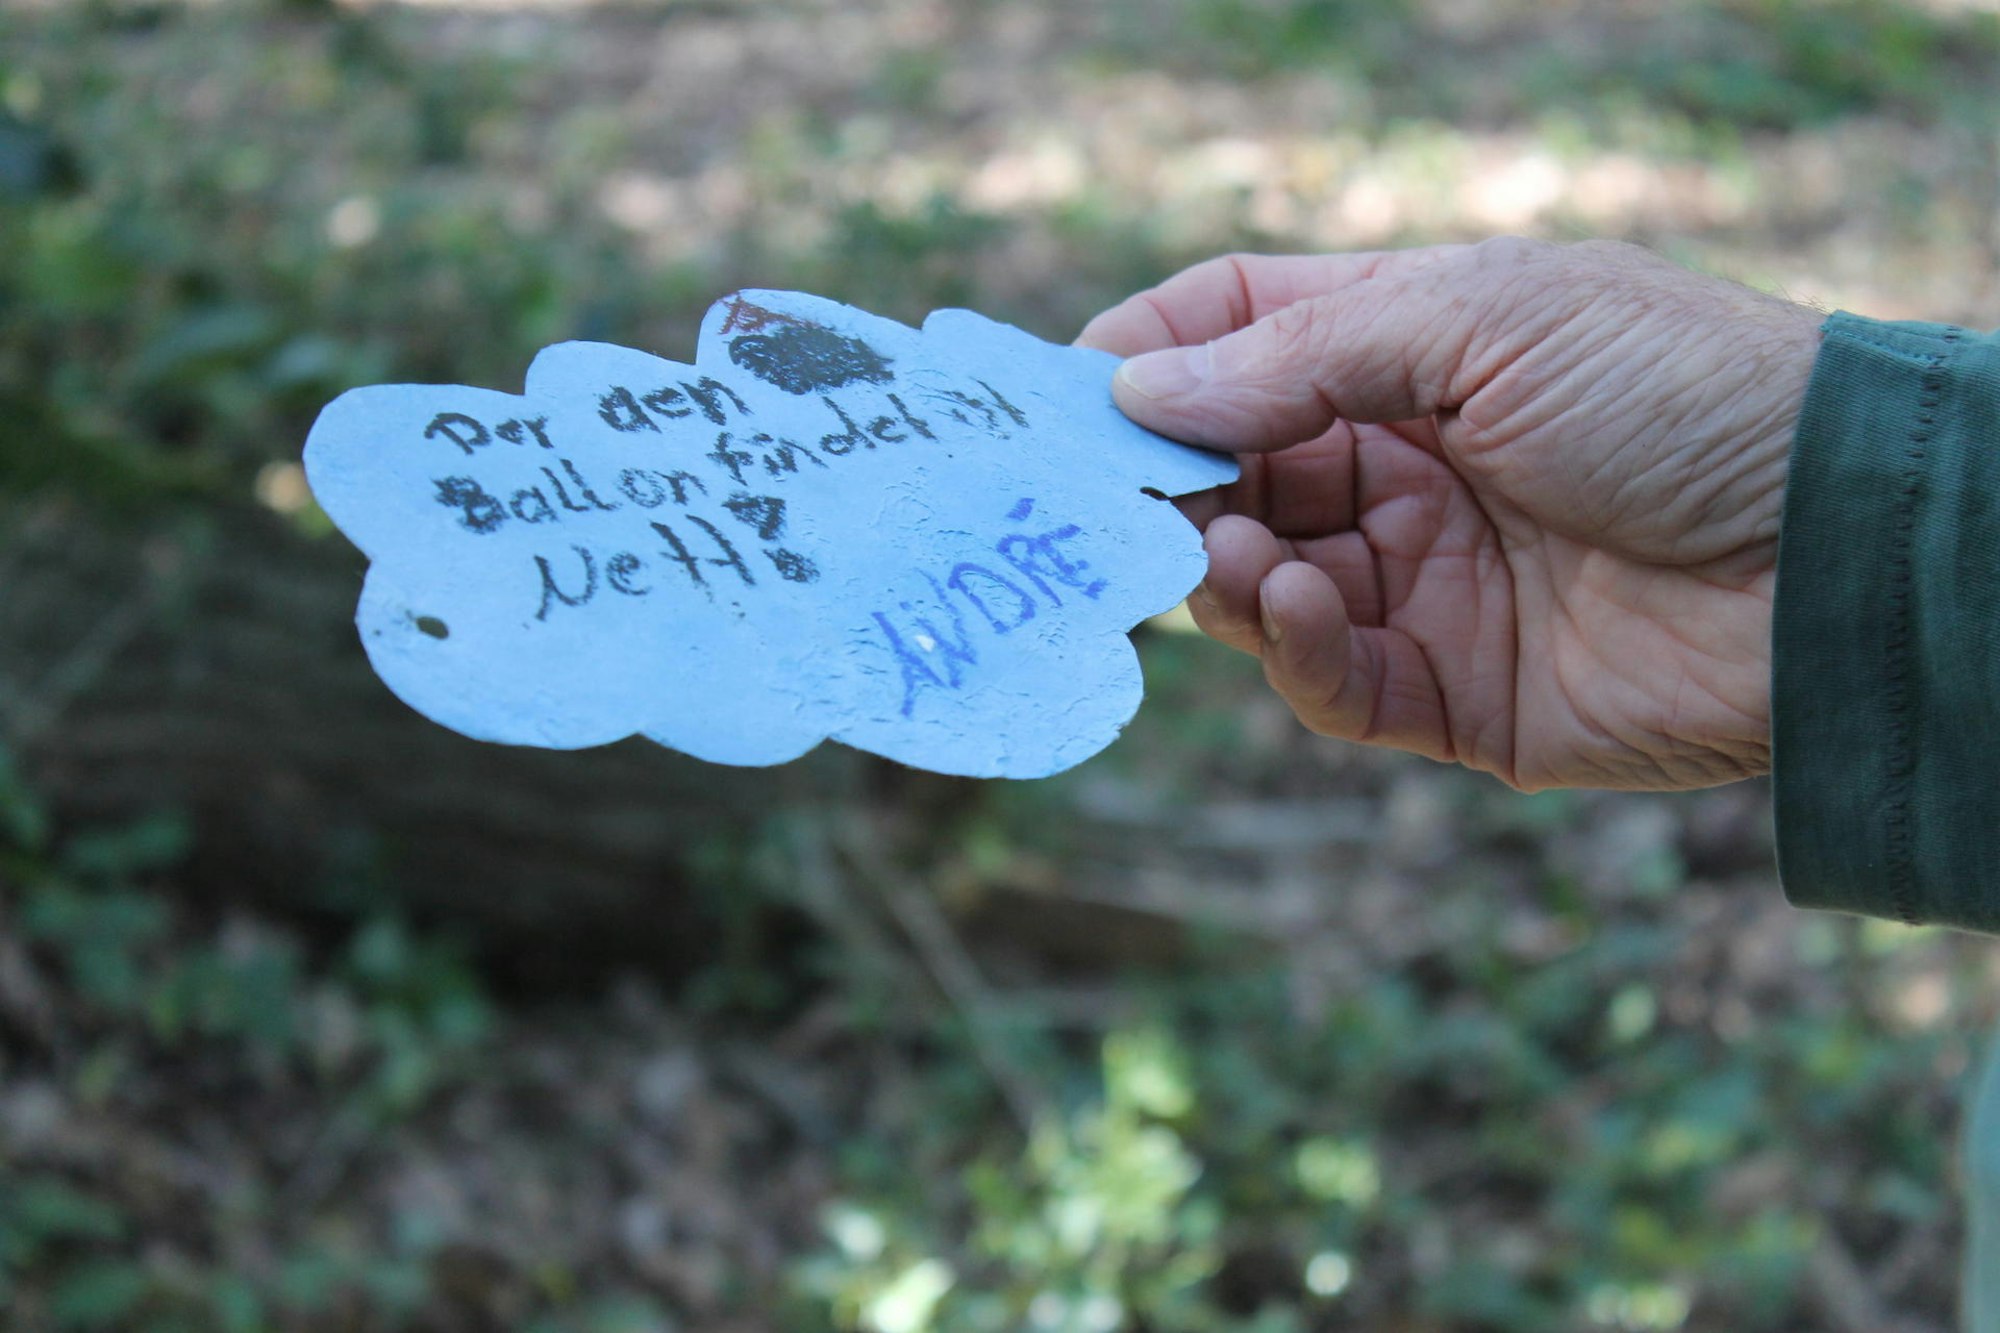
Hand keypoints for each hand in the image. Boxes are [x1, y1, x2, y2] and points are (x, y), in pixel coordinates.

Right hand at [1078, 238, 1822, 789]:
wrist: (1837, 555)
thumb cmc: (1683, 394)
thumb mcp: (1486, 320)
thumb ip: (1301, 356)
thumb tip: (1137, 390)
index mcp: (1411, 347)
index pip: (1237, 337)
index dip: (1145, 359)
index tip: (1058, 395)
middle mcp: (1401, 462)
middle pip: (1225, 467)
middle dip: (1158, 480)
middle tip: (1100, 497)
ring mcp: (1419, 579)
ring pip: (1250, 579)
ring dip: (1214, 561)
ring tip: (1218, 545)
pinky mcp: (1445, 692)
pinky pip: (1323, 676)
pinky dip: (1284, 643)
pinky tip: (1286, 597)